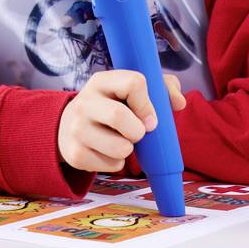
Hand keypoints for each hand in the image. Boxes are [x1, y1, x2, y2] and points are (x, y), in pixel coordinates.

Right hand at [57, 71, 186, 173]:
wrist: (69, 127)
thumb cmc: (111, 105)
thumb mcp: (130, 90)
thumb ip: (162, 89)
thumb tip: (180, 103)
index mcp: (101, 81)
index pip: (133, 82)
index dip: (147, 103)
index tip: (150, 118)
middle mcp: (83, 102)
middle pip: (119, 116)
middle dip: (137, 131)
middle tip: (137, 134)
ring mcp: (76, 129)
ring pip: (119, 147)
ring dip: (128, 149)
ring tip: (120, 142)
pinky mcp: (74, 154)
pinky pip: (111, 165)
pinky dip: (117, 163)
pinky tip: (106, 152)